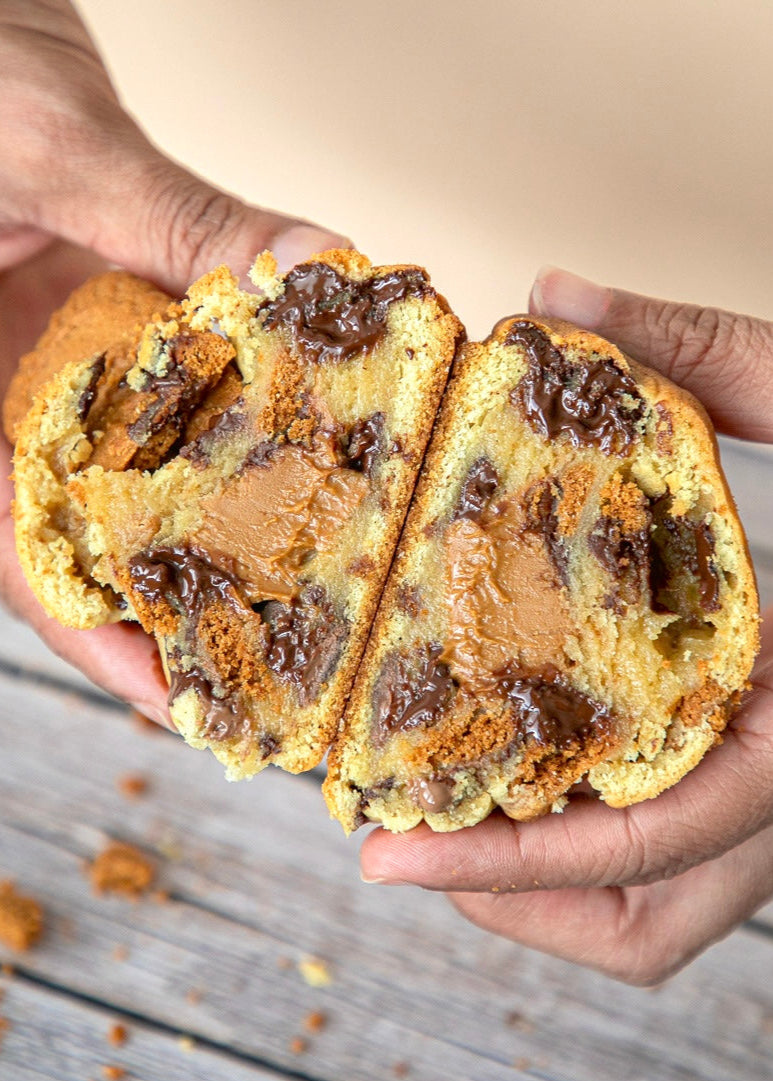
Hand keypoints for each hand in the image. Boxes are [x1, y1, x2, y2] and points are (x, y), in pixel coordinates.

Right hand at [0, 0, 347, 725]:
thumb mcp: (49, 148)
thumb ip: (177, 220)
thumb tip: (321, 267)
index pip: (18, 554)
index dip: (90, 637)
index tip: (169, 700)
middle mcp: (5, 403)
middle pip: (86, 542)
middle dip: (170, 612)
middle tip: (266, 678)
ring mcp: (60, 372)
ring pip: (137, 478)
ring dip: (214, 532)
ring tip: (303, 597)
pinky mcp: (110, 332)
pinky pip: (177, 397)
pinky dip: (240, 425)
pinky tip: (305, 454)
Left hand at [360, 267, 772, 983]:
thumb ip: (703, 348)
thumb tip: (551, 294)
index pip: (662, 833)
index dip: (519, 857)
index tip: (386, 852)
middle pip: (645, 920)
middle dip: (509, 896)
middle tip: (396, 842)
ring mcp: (771, 796)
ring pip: (658, 922)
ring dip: (538, 895)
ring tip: (436, 826)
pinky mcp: (748, 772)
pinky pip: (665, 869)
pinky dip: (575, 853)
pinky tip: (506, 774)